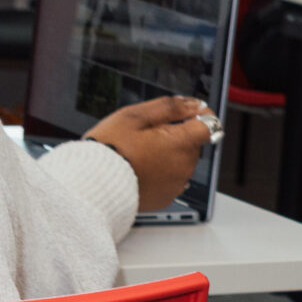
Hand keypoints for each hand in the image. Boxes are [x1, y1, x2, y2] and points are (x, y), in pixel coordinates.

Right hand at [86, 95, 213, 211]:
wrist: (92, 182)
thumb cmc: (110, 147)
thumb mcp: (135, 116)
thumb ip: (170, 107)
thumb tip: (195, 104)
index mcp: (181, 143)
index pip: (209, 126)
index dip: (199, 116)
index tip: (187, 113)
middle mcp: (185, 166)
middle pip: (192, 143)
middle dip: (175, 135)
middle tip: (144, 135)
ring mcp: (177, 184)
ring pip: (180, 161)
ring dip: (167, 154)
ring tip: (137, 153)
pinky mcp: (166, 197)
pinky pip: (170, 179)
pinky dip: (159, 172)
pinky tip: (139, 168)